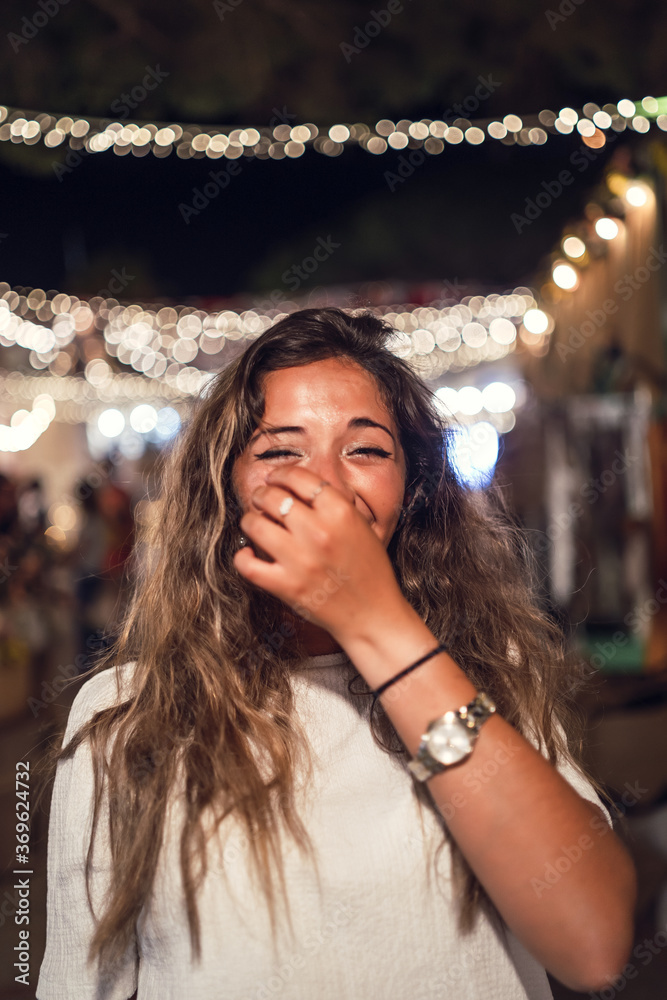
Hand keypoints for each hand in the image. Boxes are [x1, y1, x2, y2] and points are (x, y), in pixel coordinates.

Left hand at [232, 466, 408, 642]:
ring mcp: (300, 560)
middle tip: (261, 498)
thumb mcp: (361, 527)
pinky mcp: (286, 586)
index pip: (300, 478)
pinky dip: (242, 557)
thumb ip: (335, 505)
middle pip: (274, 497)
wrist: (373, 614)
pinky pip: (248, 565)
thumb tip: (302, 487)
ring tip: (253, 522)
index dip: (282, 474)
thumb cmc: (370, 570)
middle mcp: (318, 532)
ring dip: (250, 520)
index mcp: (341, 513)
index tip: (275, 477)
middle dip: (262, 494)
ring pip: (255, 525)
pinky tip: (248, 553)